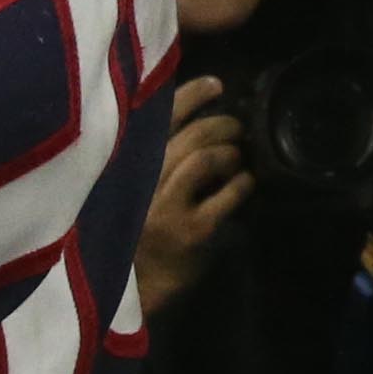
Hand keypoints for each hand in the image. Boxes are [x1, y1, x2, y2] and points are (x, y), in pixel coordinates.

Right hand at [133, 81, 247, 317]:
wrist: (127, 288)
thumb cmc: (129, 230)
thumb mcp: (129, 186)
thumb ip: (149, 155)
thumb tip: (194, 119)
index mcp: (126, 163)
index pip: (159, 116)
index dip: (192, 94)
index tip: (216, 85)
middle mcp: (142, 178)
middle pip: (191, 134)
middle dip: (222, 124)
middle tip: (237, 127)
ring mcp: (166, 205)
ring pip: (205, 158)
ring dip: (230, 152)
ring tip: (238, 156)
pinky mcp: (190, 230)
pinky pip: (226, 196)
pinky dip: (241, 184)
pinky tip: (246, 183)